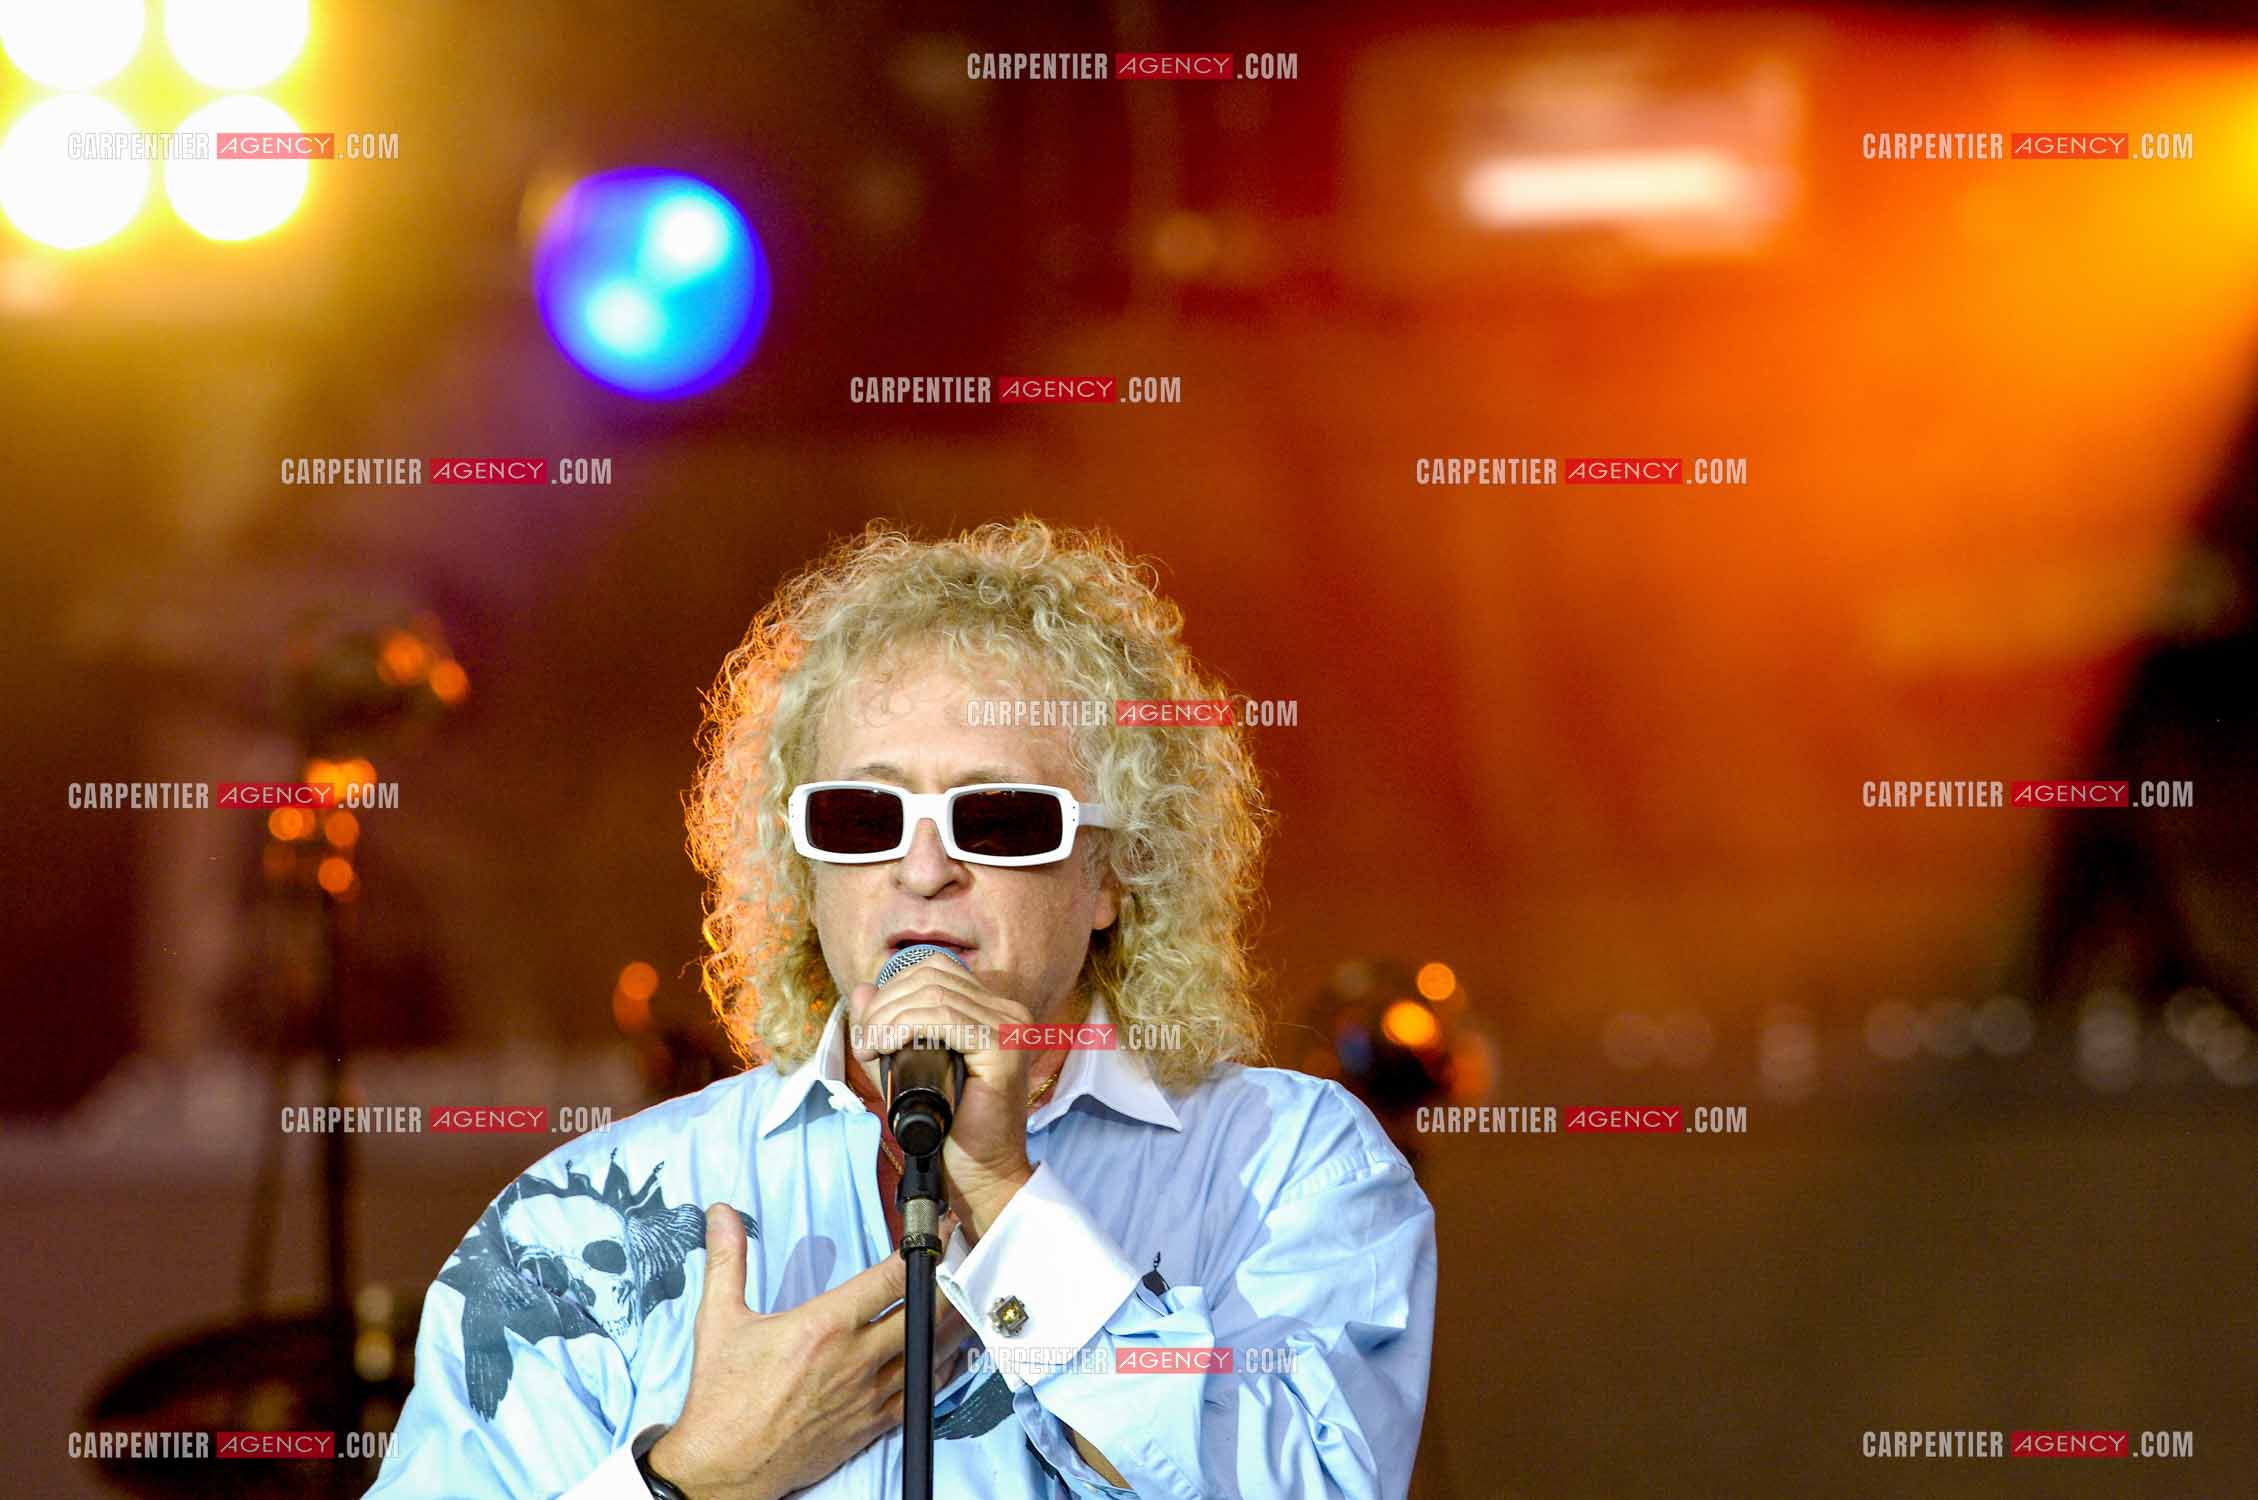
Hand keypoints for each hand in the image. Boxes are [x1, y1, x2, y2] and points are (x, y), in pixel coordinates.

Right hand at [647, 1203, 971, 1499]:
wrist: (724, 1466)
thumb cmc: (722, 1396)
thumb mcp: (719, 1318)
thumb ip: (728, 1259)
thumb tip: (721, 1213)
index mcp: (824, 1327)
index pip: (889, 1279)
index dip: (922, 1249)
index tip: (938, 1231)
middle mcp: (854, 1359)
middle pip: (923, 1312)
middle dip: (948, 1281)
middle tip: (960, 1259)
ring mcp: (868, 1394)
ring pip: (929, 1352)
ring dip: (951, 1322)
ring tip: (965, 1297)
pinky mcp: (871, 1424)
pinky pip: (921, 1393)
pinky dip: (939, 1368)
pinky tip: (946, 1353)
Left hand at [848, 954, 1036, 1233]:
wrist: (982, 1175)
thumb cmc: (951, 1128)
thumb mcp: (910, 1067)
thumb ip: (890, 1027)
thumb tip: (864, 989)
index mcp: (993, 1010)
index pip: (937, 970)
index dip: (894, 988)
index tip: (869, 1028)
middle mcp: (1007, 1012)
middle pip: (932, 977)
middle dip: (885, 1004)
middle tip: (864, 1042)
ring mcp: (1009, 1028)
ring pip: (933, 994)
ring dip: (889, 1016)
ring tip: (869, 1047)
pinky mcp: (1002, 1049)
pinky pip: (944, 1018)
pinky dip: (905, 1026)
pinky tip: (885, 1046)